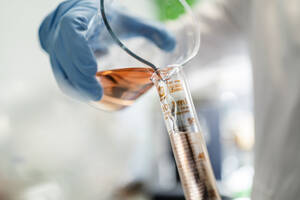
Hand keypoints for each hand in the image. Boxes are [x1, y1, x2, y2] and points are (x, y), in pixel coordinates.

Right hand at [39, 0, 174, 100]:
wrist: (89, 12)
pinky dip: (72, 81)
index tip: (93, 70)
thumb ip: (152, 30)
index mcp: (81, 13)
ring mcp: (53, 37)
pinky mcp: (51, 49)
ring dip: (75, 83)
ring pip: (58, 66)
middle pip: (62, 54)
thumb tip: (171, 45)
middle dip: (79, 78)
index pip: (72, 30)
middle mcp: (61, 24)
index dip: (79, 51)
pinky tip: (87, 82)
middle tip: (97, 94)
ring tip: (94, 91)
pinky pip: (58, 70)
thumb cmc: (110, 17)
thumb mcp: (130, 21)